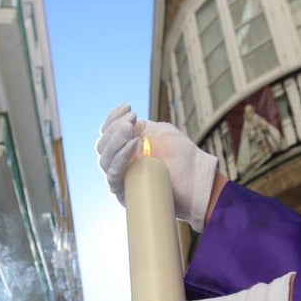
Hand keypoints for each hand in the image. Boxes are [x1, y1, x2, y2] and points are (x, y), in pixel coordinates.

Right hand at [96, 104, 219, 231]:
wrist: (198, 181)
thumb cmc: (184, 157)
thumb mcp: (161, 133)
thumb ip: (142, 128)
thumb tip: (123, 126)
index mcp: (128, 147)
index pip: (108, 132)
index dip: (113, 118)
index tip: (128, 106)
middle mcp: (122, 163)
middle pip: (102, 145)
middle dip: (114, 128)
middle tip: (131, 120)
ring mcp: (124, 178)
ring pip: (104, 159)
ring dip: (115, 140)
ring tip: (131, 129)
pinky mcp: (126, 193)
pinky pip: (114, 175)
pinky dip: (121, 158)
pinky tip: (134, 144)